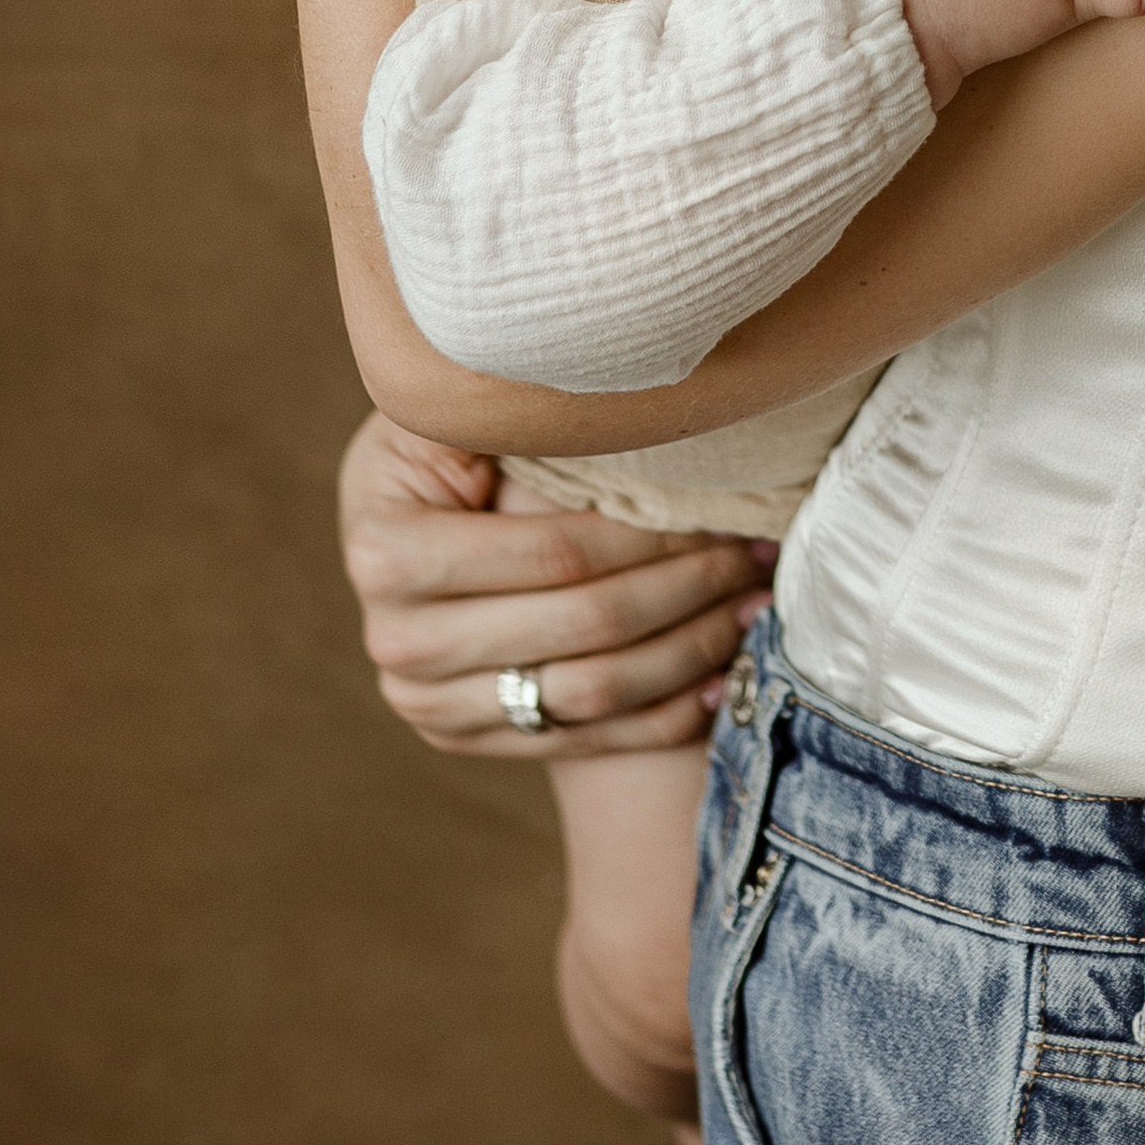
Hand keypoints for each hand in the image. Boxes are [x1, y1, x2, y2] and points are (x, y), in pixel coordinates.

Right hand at [338, 410, 770, 758]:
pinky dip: (663, 714)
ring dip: (691, 651)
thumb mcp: (453, 418)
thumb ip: (509, 417)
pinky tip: (720, 677)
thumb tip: (600, 404)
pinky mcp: (462, 737)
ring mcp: (427, 703)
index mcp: (389, 554)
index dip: (652, 537)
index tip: (723, 512)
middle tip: (755, 554)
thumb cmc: (444, 451)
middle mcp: (399, 644)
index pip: (558, 554)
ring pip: (595, 694)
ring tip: (753, 606)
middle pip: (587, 627)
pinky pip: (584, 740)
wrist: (396, 525)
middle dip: (688, 588)